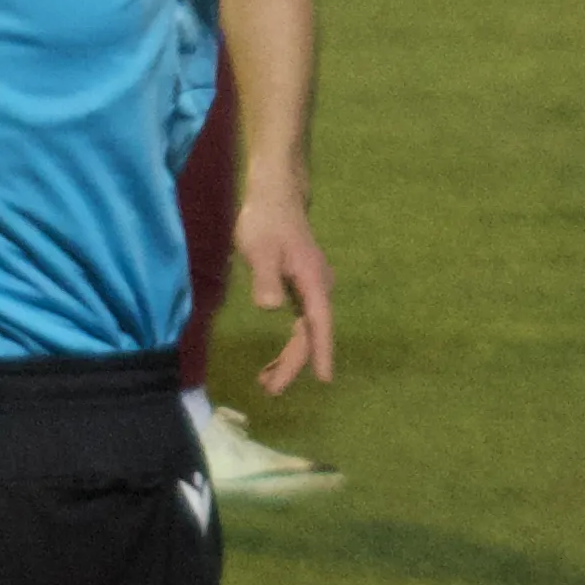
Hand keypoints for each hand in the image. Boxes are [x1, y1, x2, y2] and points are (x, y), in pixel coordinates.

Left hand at [230, 164, 336, 398]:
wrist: (276, 193)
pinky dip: (291, 343)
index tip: (324, 380)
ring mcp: (313, 287)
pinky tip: (275, 359)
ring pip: (307, 330)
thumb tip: (271, 307)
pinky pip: (302, 323)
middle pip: (311, 333)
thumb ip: (265, 278)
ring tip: (267, 381)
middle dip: (293, 364)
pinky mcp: (303, 286)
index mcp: (313, 282)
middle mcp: (319, 288)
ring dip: (290, 357)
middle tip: (269, 390)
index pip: (319, 324)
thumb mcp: (260, 248)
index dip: (320, 353)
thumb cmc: (266, 220)